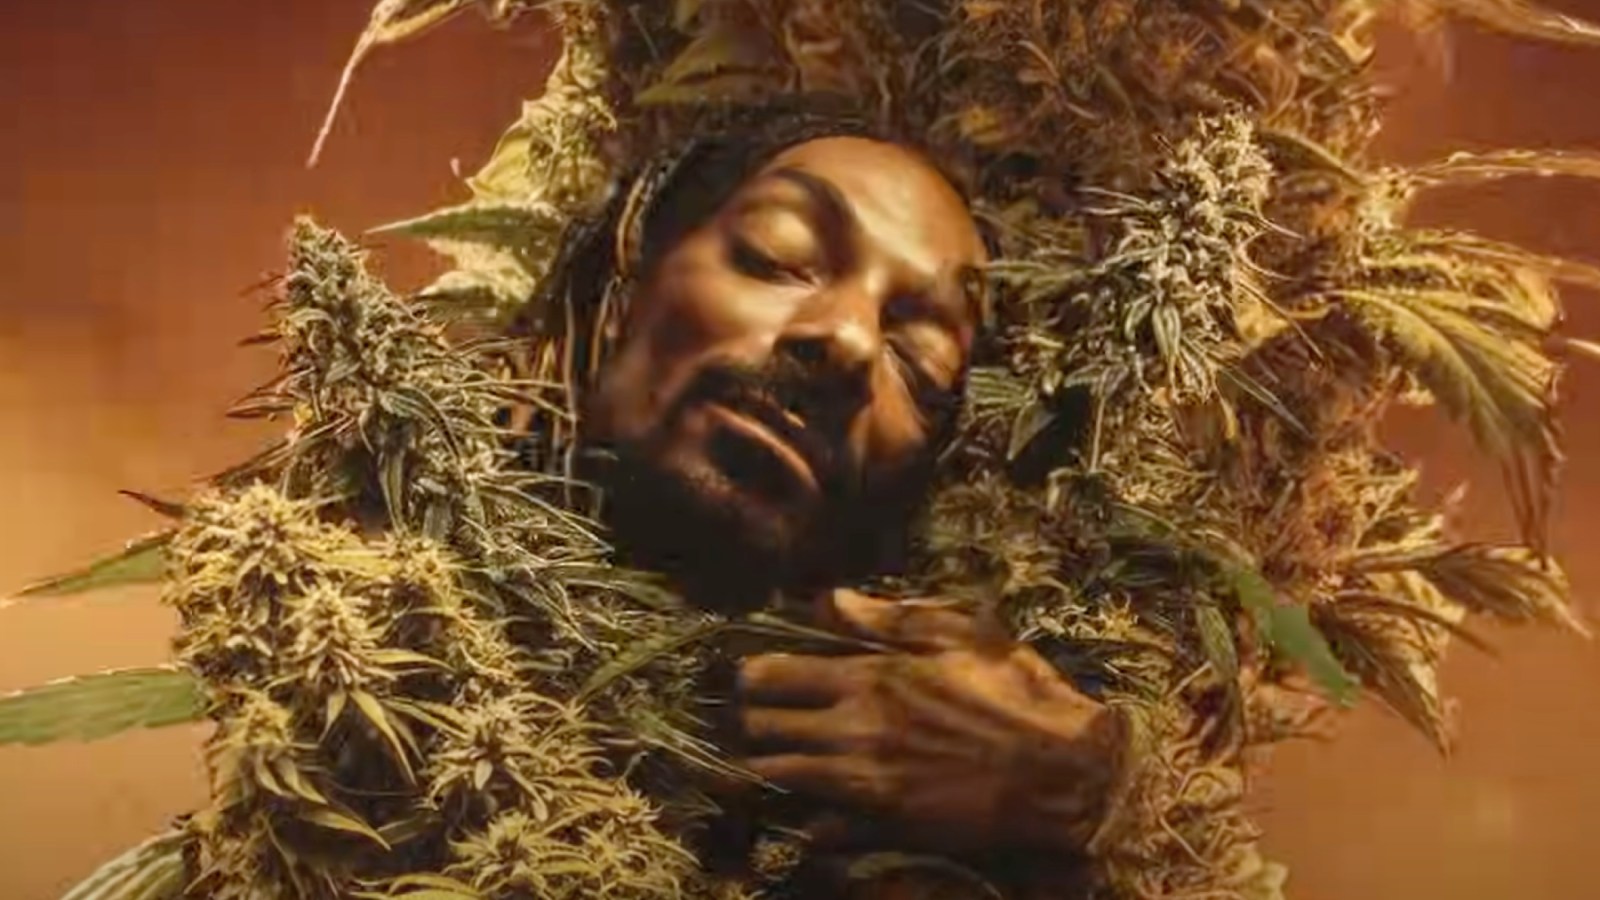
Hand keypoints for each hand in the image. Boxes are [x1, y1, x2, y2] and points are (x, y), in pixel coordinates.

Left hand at [735, 590, 1128, 854]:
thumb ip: (885, 618)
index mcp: (869, 677)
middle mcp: (855, 730)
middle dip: (754, 722)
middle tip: (764, 721)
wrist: (1065, 773)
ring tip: (775, 763)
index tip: (756, 679)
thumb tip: (825, 600)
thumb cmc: (1016, 694)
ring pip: (776, 778)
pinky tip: (817, 808)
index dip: (753, 676)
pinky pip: (814, 831)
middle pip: (761, 728)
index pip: (770, 675)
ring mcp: (864, 783)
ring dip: (768, 770)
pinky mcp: (882, 827)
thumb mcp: (959, 633)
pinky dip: (805, 820)